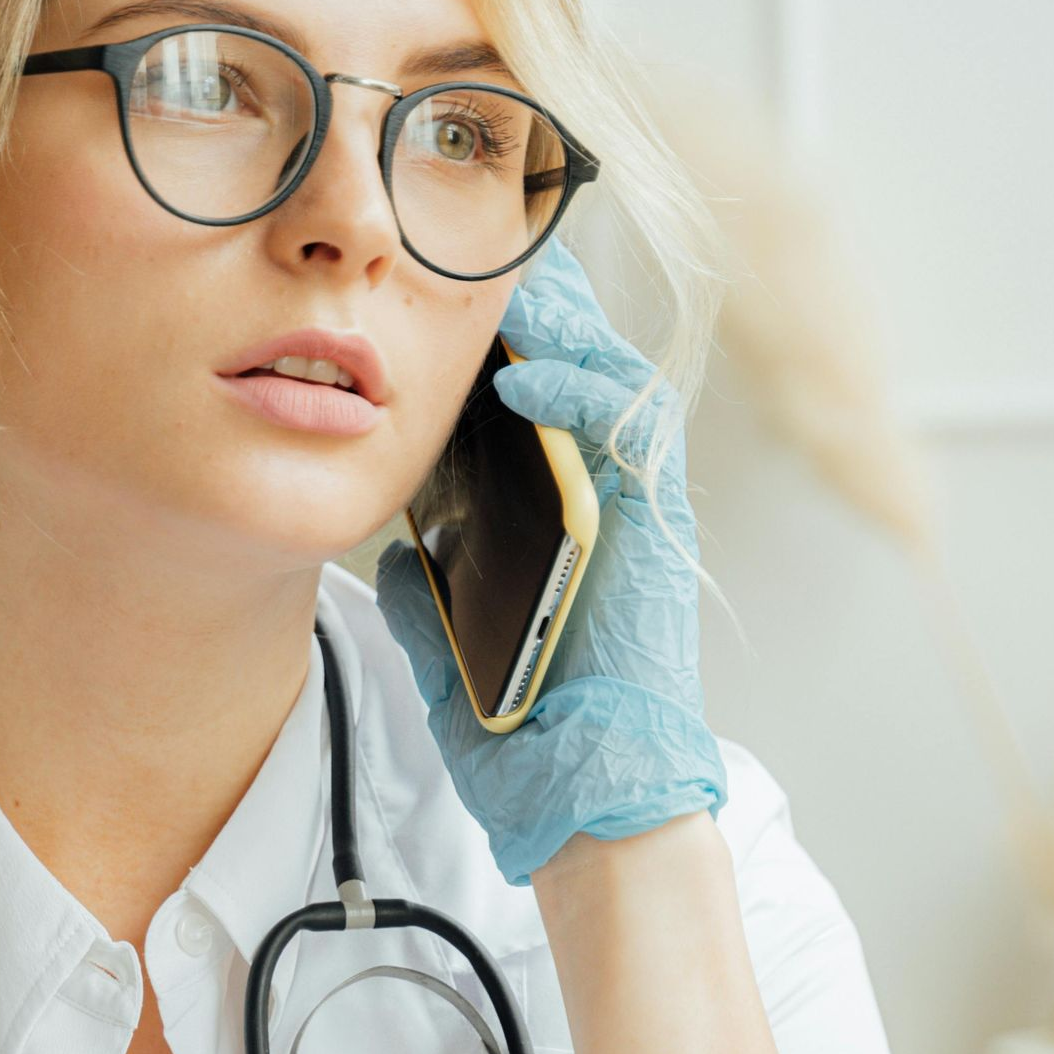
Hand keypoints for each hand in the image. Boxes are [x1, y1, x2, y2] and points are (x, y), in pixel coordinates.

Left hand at [375, 235, 726, 886]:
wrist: (583, 800)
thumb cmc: (526, 735)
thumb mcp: (449, 650)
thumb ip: (427, 597)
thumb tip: (397, 554)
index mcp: (564, 527)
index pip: (541, 413)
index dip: (505, 349)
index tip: (446, 301)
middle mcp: (608, 507)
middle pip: (584, 375)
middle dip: (541, 309)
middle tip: (483, 252)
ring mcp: (637, 513)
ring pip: (615, 383)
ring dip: (562, 330)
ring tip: (504, 289)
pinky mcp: (655, 530)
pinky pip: (624, 435)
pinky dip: (574, 395)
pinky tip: (519, 377)